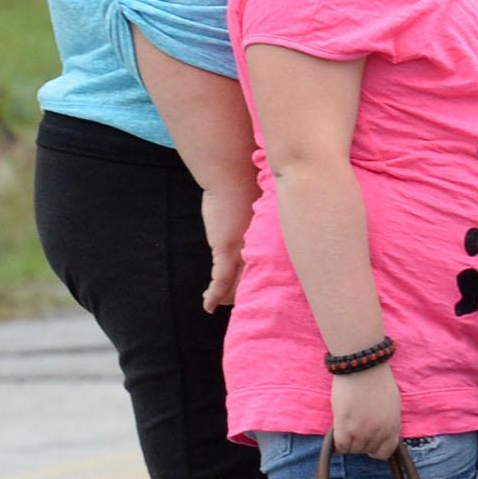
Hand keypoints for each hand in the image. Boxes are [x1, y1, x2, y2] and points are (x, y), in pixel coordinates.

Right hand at [199, 178, 255, 311]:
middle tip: (244, 301)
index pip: (268, 263)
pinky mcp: (225, 250)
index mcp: (268, 235)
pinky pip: (220, 281)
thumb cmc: (248, 176)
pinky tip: (208, 305)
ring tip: (223, 303)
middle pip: (256, 277)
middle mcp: (258, 245)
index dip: (265, 275)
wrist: (234, 172)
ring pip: (237, 282)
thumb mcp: (260, 194)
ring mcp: (242, 249)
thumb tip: (269, 201)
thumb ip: (264, 205)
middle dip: (248, 290)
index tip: (263, 284)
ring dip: (228, 295)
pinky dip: (214, 295)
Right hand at [331, 365, 401, 457]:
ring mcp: (361, 431)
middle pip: (367, 450)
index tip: (370, 441)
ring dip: (349, 440)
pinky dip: (339, 442)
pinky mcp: (345, 427)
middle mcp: (379, 432)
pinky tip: (339, 430)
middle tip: (356, 426)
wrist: (363, 367)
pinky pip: (341, 446)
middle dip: (361, 441)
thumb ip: (387, 422)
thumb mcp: (392, 404)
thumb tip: (380, 432)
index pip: (385, 452)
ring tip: (347, 425)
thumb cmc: (377, 380)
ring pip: (353, 449)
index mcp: (393, 427)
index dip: (376, 448)